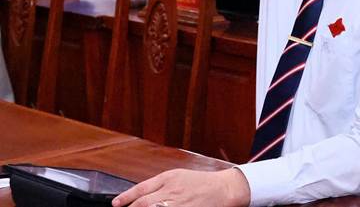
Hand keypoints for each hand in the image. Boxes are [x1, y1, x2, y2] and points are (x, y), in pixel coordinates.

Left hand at [111, 168, 249, 206]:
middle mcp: (172, 192)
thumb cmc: (200, 182)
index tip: (116, 204)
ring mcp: (178, 205)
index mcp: (169, 179)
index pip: (142, 189)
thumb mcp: (177, 176)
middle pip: (145, 203)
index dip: (126, 197)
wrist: (223, 189)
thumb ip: (157, 184)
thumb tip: (137, 195)